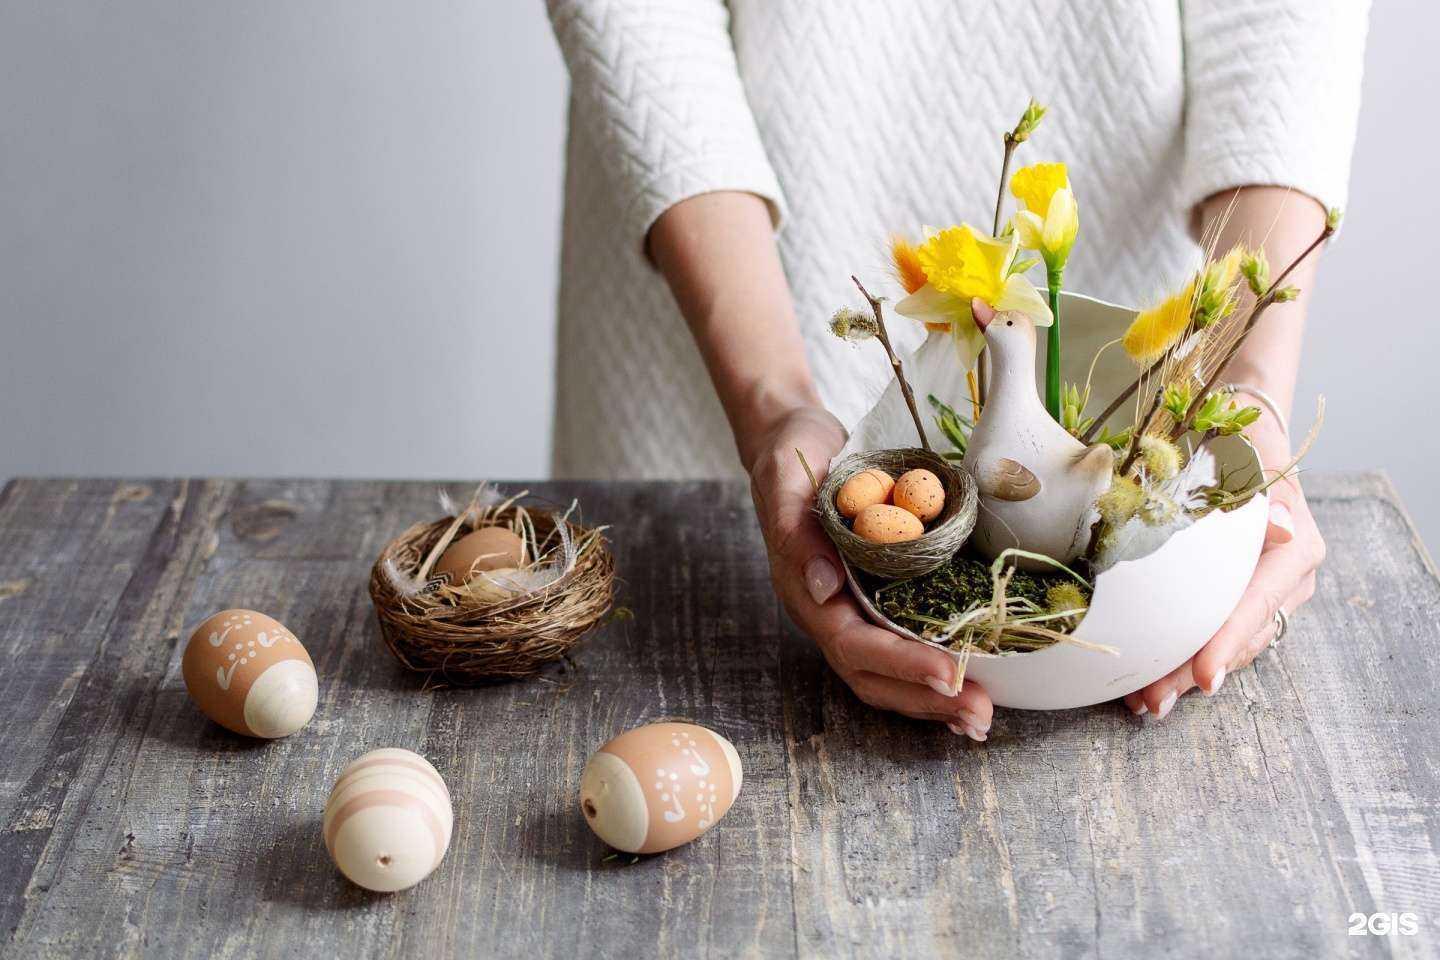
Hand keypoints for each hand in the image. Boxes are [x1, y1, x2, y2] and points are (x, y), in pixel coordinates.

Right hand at [746, 406, 993, 739]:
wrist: (793, 440)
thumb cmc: (790, 455)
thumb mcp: (786, 476)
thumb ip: (797, 532)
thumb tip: (824, 590)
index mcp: (804, 588)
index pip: (852, 642)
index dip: (901, 663)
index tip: (949, 674)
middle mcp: (827, 610)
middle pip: (872, 675)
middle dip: (924, 700)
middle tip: (979, 714)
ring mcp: (850, 609)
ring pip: (887, 676)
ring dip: (933, 702)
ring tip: (981, 717)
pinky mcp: (873, 600)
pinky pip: (901, 650)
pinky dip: (934, 675)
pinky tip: (972, 685)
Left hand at [1123, 419, 1324, 717]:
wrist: (1243, 438)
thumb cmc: (1242, 444)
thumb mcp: (1252, 458)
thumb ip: (1267, 496)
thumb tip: (1284, 529)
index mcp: (1296, 551)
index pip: (1257, 604)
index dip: (1230, 642)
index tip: (1204, 675)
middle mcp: (1286, 581)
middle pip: (1238, 638)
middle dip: (1194, 673)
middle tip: (1154, 702)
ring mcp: (1262, 594)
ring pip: (1222, 646)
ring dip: (1181, 675)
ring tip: (1142, 702)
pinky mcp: (1234, 598)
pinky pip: (1209, 635)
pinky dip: (1177, 658)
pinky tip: (1143, 682)